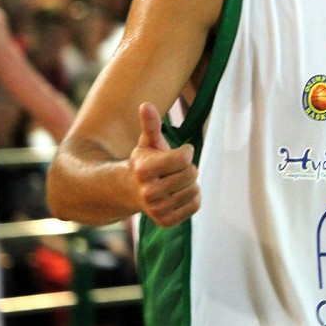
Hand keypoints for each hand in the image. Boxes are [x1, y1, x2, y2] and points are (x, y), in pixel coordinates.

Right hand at [130, 101, 200, 226]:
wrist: (130, 191)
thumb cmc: (144, 162)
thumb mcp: (147, 142)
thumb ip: (150, 124)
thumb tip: (146, 104)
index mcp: (143, 170)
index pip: (183, 158)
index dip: (186, 152)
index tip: (181, 152)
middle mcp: (148, 192)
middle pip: (191, 174)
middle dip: (189, 168)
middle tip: (177, 169)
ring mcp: (156, 209)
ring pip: (195, 191)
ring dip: (191, 184)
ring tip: (176, 182)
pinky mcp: (165, 221)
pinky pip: (195, 206)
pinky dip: (193, 198)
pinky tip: (179, 194)